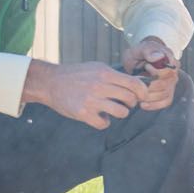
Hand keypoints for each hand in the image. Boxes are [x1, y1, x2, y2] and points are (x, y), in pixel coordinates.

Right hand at [24, 60, 147, 129]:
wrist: (51, 82)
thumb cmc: (77, 75)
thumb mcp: (97, 68)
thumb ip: (116, 75)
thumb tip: (139, 82)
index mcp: (105, 73)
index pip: (134, 84)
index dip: (142, 92)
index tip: (142, 96)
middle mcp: (100, 86)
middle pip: (130, 99)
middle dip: (131, 103)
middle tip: (125, 103)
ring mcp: (91, 100)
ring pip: (121, 113)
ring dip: (121, 113)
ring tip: (113, 110)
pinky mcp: (83, 113)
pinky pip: (104, 124)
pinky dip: (104, 122)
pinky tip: (99, 117)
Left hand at [120, 37, 179, 111]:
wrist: (139, 59)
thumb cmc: (140, 53)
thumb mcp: (141, 48)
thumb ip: (149, 51)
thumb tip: (158, 57)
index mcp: (170, 60)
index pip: (169, 71)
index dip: (157, 72)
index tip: (146, 66)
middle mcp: (173, 73)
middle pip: (165, 85)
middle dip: (149, 87)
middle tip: (137, 83)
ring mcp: (171, 84)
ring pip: (164, 95)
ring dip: (149, 97)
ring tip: (136, 93)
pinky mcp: (167, 93)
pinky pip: (165, 102)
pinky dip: (154, 105)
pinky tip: (143, 104)